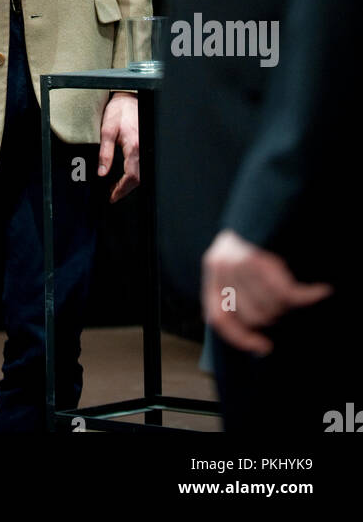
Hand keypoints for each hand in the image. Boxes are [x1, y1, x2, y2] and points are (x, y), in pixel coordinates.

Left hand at [98, 93, 138, 201]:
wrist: (129, 98)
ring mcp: (147, 147)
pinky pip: (143, 164)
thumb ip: (105, 153)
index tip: (112, 196)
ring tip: (117, 188)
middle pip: (138, 178)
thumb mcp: (107, 130)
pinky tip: (126, 176)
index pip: (131, 176)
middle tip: (113, 195)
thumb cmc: (119, 111)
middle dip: (126, 190)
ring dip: (130, 183)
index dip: (121, 189)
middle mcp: (144, 148)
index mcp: (134, 146)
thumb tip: (102, 172)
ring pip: (142, 173)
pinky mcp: (146, 145)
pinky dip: (134, 174)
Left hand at [202, 229, 333, 353]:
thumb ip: (240, 285)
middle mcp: (222, 266)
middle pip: (253, 317)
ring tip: (301, 286)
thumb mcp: (239, 255)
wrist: (274, 189)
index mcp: (214, 266)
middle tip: (291, 299)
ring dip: (292, 304)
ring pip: (271, 308)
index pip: (219, 317)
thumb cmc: (263, 227)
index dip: (241, 337)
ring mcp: (239, 263)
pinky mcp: (259, 259)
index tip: (262, 346)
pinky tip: (320, 289)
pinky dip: (309, 295)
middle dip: (277, 314)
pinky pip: (288, 295)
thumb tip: (254, 328)